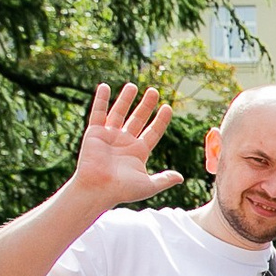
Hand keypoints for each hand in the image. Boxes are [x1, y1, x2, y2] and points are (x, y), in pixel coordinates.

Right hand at [70, 84, 181, 206]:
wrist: (98, 189)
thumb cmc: (122, 190)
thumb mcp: (148, 185)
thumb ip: (164, 179)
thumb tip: (181, 178)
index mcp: (138, 152)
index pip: (153, 132)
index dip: (161, 120)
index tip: (168, 107)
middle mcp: (125, 142)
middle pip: (138, 119)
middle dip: (146, 105)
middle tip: (154, 91)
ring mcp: (109, 136)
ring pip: (119, 113)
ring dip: (126, 99)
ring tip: (133, 86)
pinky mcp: (94, 133)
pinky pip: (98, 113)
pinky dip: (100, 99)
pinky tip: (104, 86)